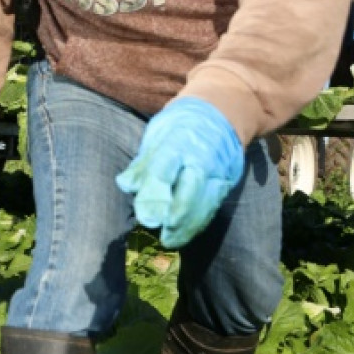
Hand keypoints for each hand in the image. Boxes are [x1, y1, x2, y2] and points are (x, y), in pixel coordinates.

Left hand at [115, 97, 244, 248]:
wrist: (221, 113)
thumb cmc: (179, 126)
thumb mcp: (157, 136)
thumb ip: (143, 163)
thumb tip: (126, 185)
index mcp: (178, 140)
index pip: (165, 166)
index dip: (156, 192)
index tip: (148, 217)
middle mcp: (201, 156)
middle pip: (191, 188)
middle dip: (177, 215)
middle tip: (162, 235)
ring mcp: (218, 169)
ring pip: (205, 202)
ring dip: (188, 226)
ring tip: (170, 240)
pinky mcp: (227, 181)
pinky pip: (213, 205)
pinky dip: (199, 222)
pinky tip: (185, 233)